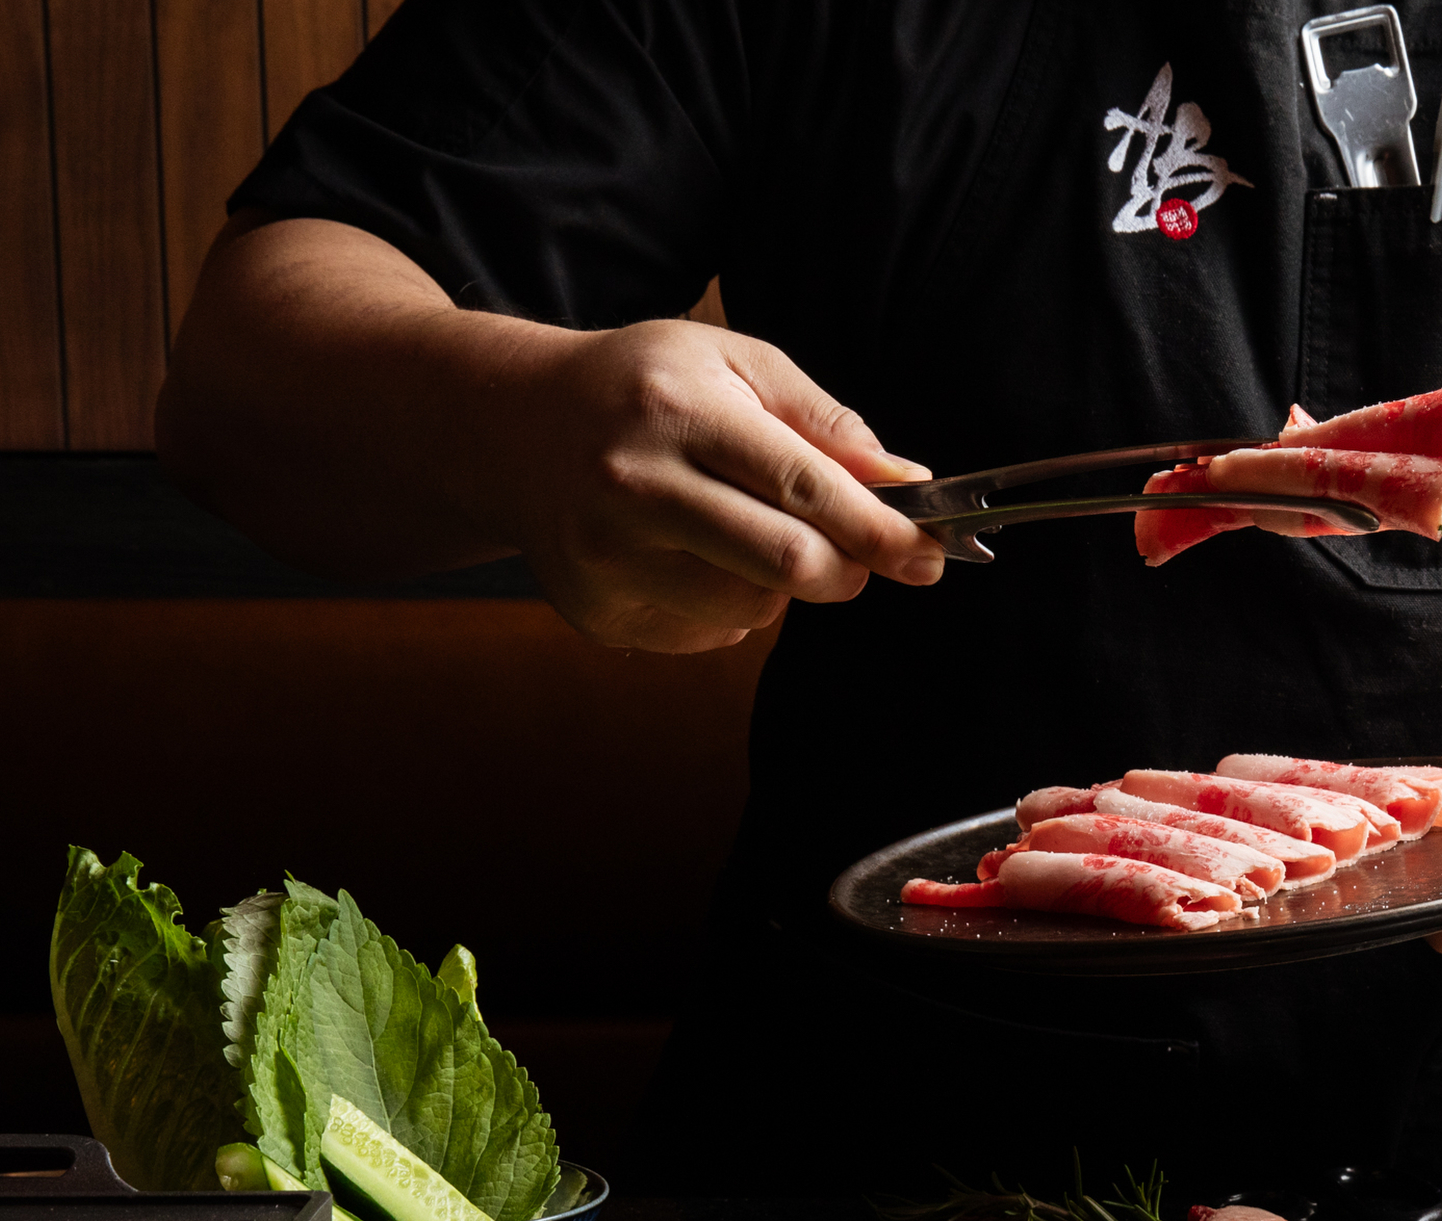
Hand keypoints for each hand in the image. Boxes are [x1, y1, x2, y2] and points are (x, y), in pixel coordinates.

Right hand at [493, 320, 946, 651]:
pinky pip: (708, 634)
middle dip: (845, 569)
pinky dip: (726, 605)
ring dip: (777, 584)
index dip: (879, 529)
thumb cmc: (643, 388)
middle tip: (855, 554)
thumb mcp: (733, 365)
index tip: (930, 554)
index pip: (803, 486)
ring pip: (752, 608)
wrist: (511, 428)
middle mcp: (633, 485)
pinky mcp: (596, 612)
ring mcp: (607, 557)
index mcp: (677, 410)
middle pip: (784, 563)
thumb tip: (906, 484)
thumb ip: (824, 424)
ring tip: (733, 526)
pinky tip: (685, 554)